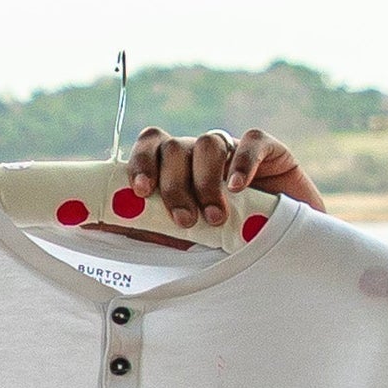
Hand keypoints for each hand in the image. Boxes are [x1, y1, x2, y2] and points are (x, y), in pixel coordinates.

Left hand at [125, 126, 324, 228]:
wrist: (285, 246)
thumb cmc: (227, 241)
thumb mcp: (183, 237)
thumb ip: (148, 227)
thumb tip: (102, 225)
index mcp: (175, 168)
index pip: (151, 147)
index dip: (141, 163)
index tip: (141, 192)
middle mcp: (200, 154)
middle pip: (175, 148)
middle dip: (174, 186)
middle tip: (184, 221)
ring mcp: (234, 149)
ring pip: (208, 143)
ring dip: (206, 181)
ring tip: (215, 218)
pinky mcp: (270, 150)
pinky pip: (252, 141)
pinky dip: (242, 162)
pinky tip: (238, 187)